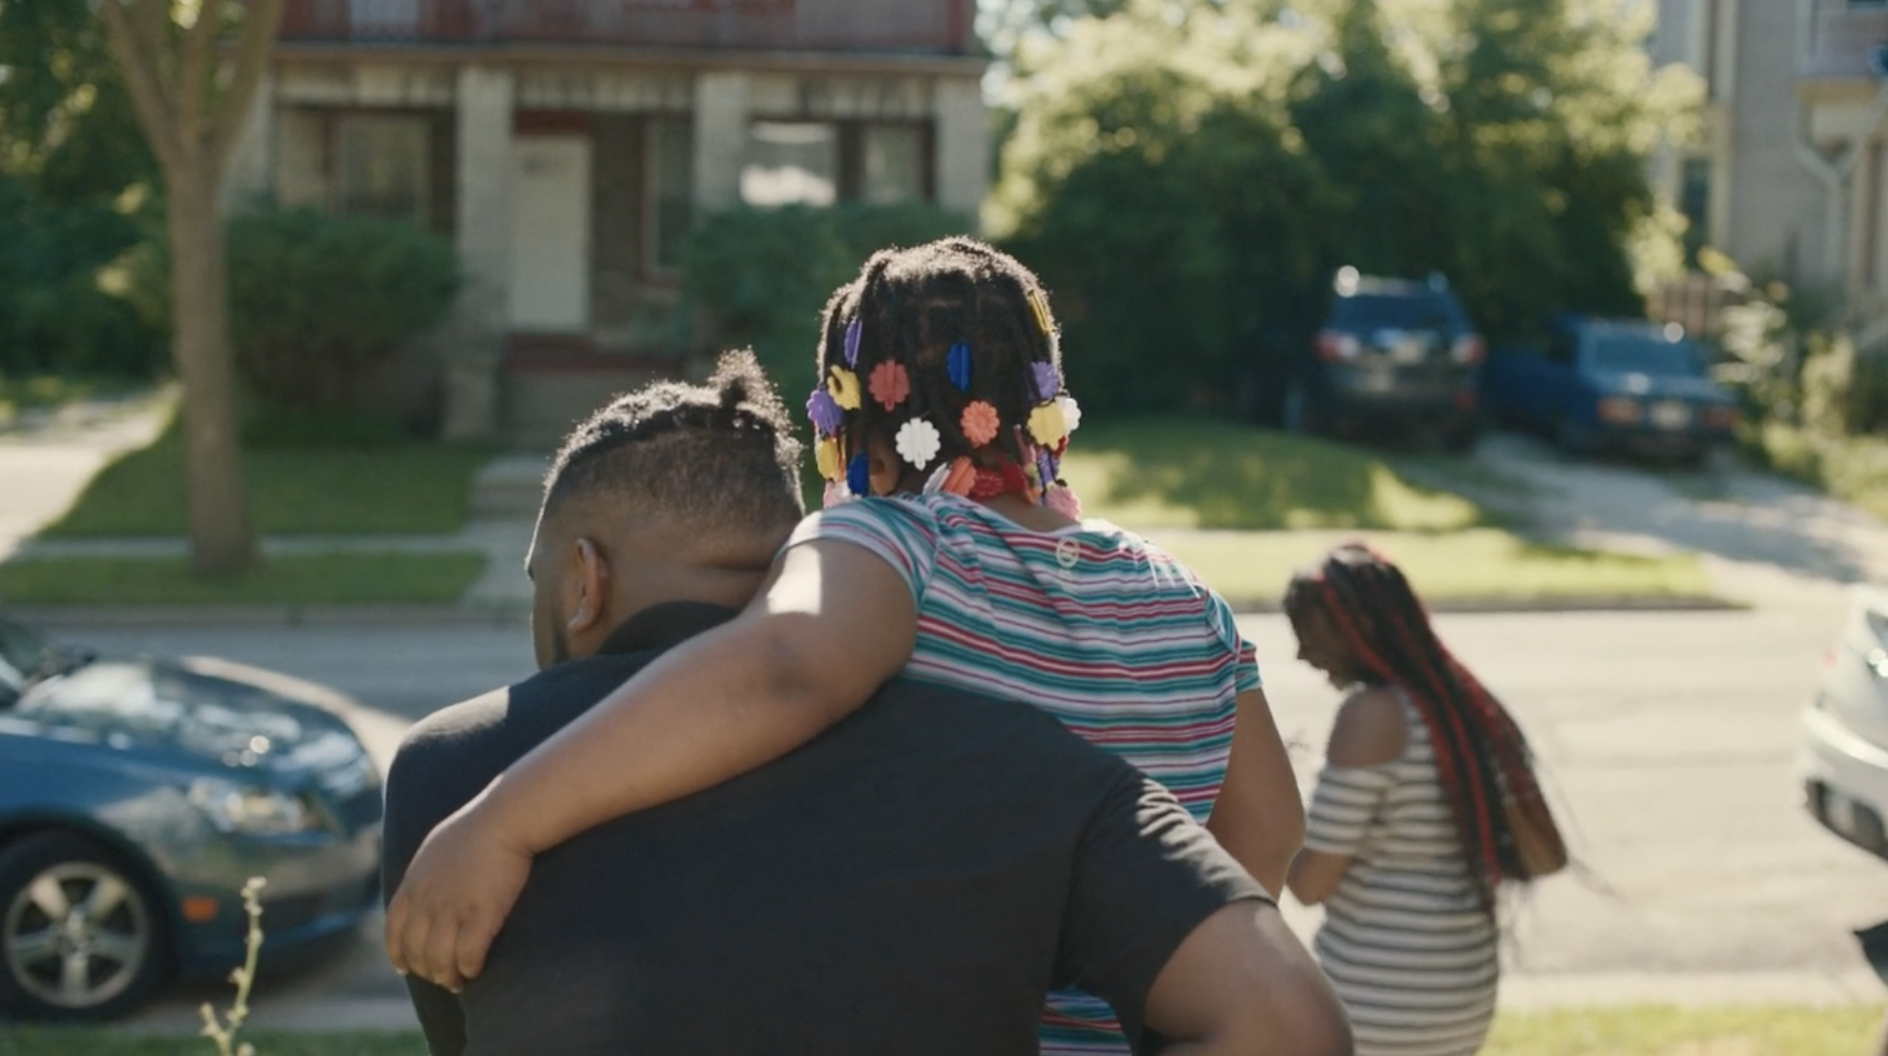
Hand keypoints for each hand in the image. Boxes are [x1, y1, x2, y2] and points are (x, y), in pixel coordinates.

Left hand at [385, 794, 533, 991]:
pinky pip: (468, 955)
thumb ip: (423, 875)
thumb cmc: (476, 828)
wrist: (504, 818)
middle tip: (442, 977)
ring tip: (458, 981)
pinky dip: (469, 968)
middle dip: (426, 971)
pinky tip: (475, 968)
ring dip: (447, 976)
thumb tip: (420, 891)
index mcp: (412, 885)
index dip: (398, 955)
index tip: (406, 968)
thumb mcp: (434, 849)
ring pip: (440, 960)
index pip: (393, 932)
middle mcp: (426, 902)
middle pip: (416, 952)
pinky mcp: (481, 914)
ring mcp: (452, 909)